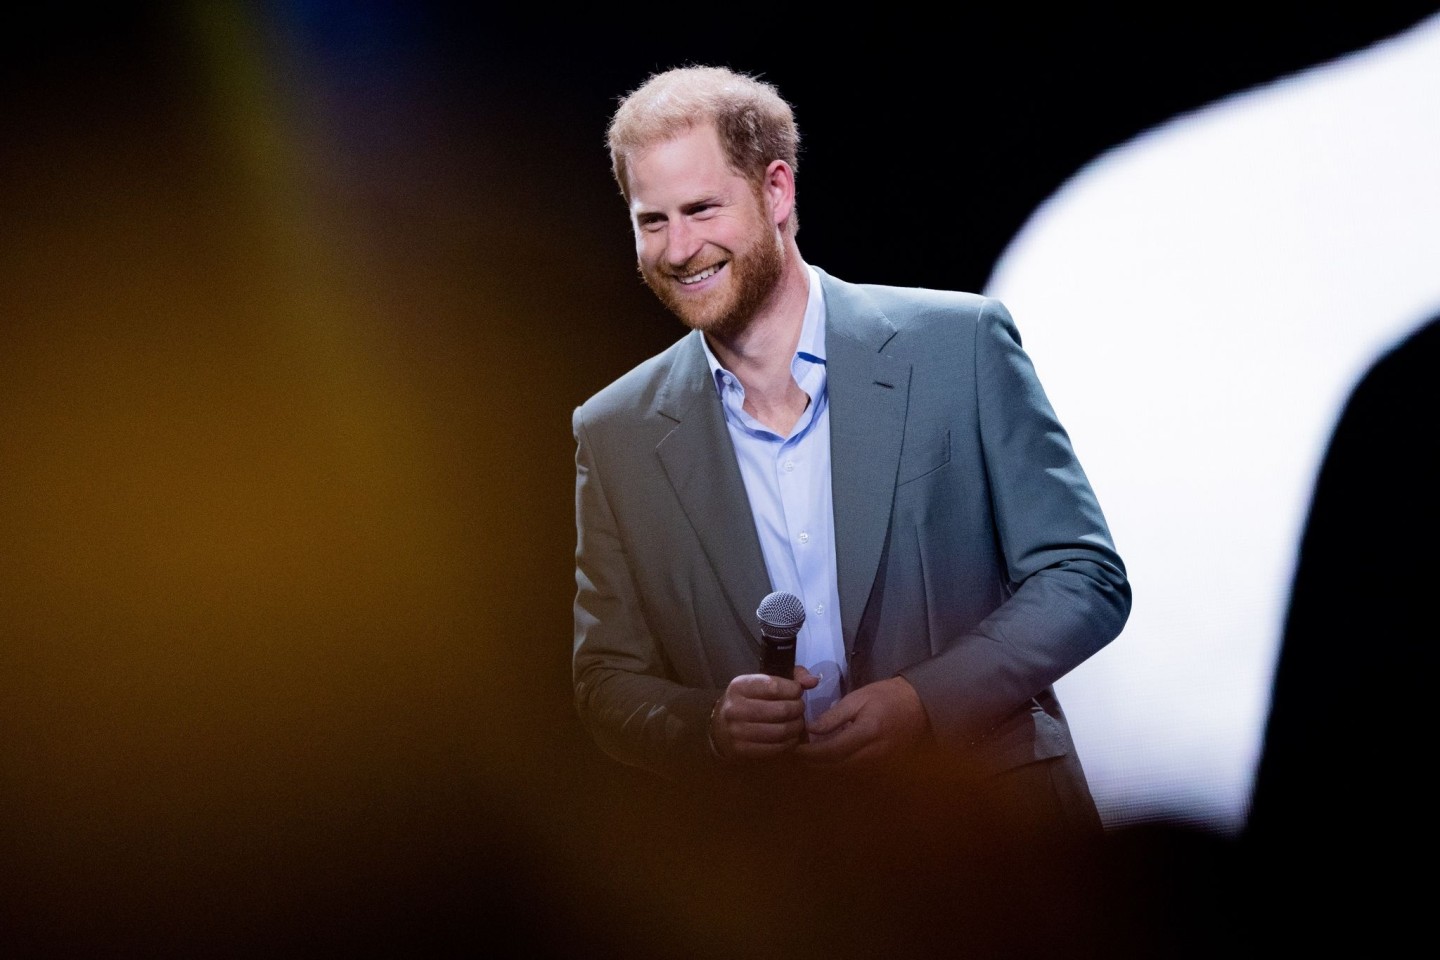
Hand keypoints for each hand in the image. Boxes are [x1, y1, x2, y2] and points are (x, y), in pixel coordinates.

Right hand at [710, 667, 818, 760]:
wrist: (720, 727)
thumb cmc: (747, 701)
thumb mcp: (762, 682)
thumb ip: (790, 676)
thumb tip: (813, 681)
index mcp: (739, 686)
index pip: (773, 686)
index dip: (793, 689)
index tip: (798, 692)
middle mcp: (735, 708)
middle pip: (780, 710)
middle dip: (797, 709)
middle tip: (800, 709)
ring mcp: (737, 731)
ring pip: (780, 731)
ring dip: (796, 727)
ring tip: (798, 723)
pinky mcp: (742, 750)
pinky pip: (775, 748)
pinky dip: (789, 743)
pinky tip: (791, 737)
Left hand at [794, 676, 928, 766]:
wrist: (921, 705)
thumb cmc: (887, 696)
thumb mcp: (858, 698)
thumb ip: (834, 716)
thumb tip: (811, 730)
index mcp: (866, 733)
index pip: (830, 751)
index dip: (809, 753)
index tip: (794, 748)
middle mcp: (873, 754)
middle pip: (835, 766)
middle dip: (814, 762)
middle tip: (798, 753)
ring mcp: (880, 764)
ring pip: (845, 771)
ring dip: (825, 766)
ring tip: (810, 755)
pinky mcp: (883, 767)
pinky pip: (856, 771)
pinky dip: (840, 766)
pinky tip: (830, 757)